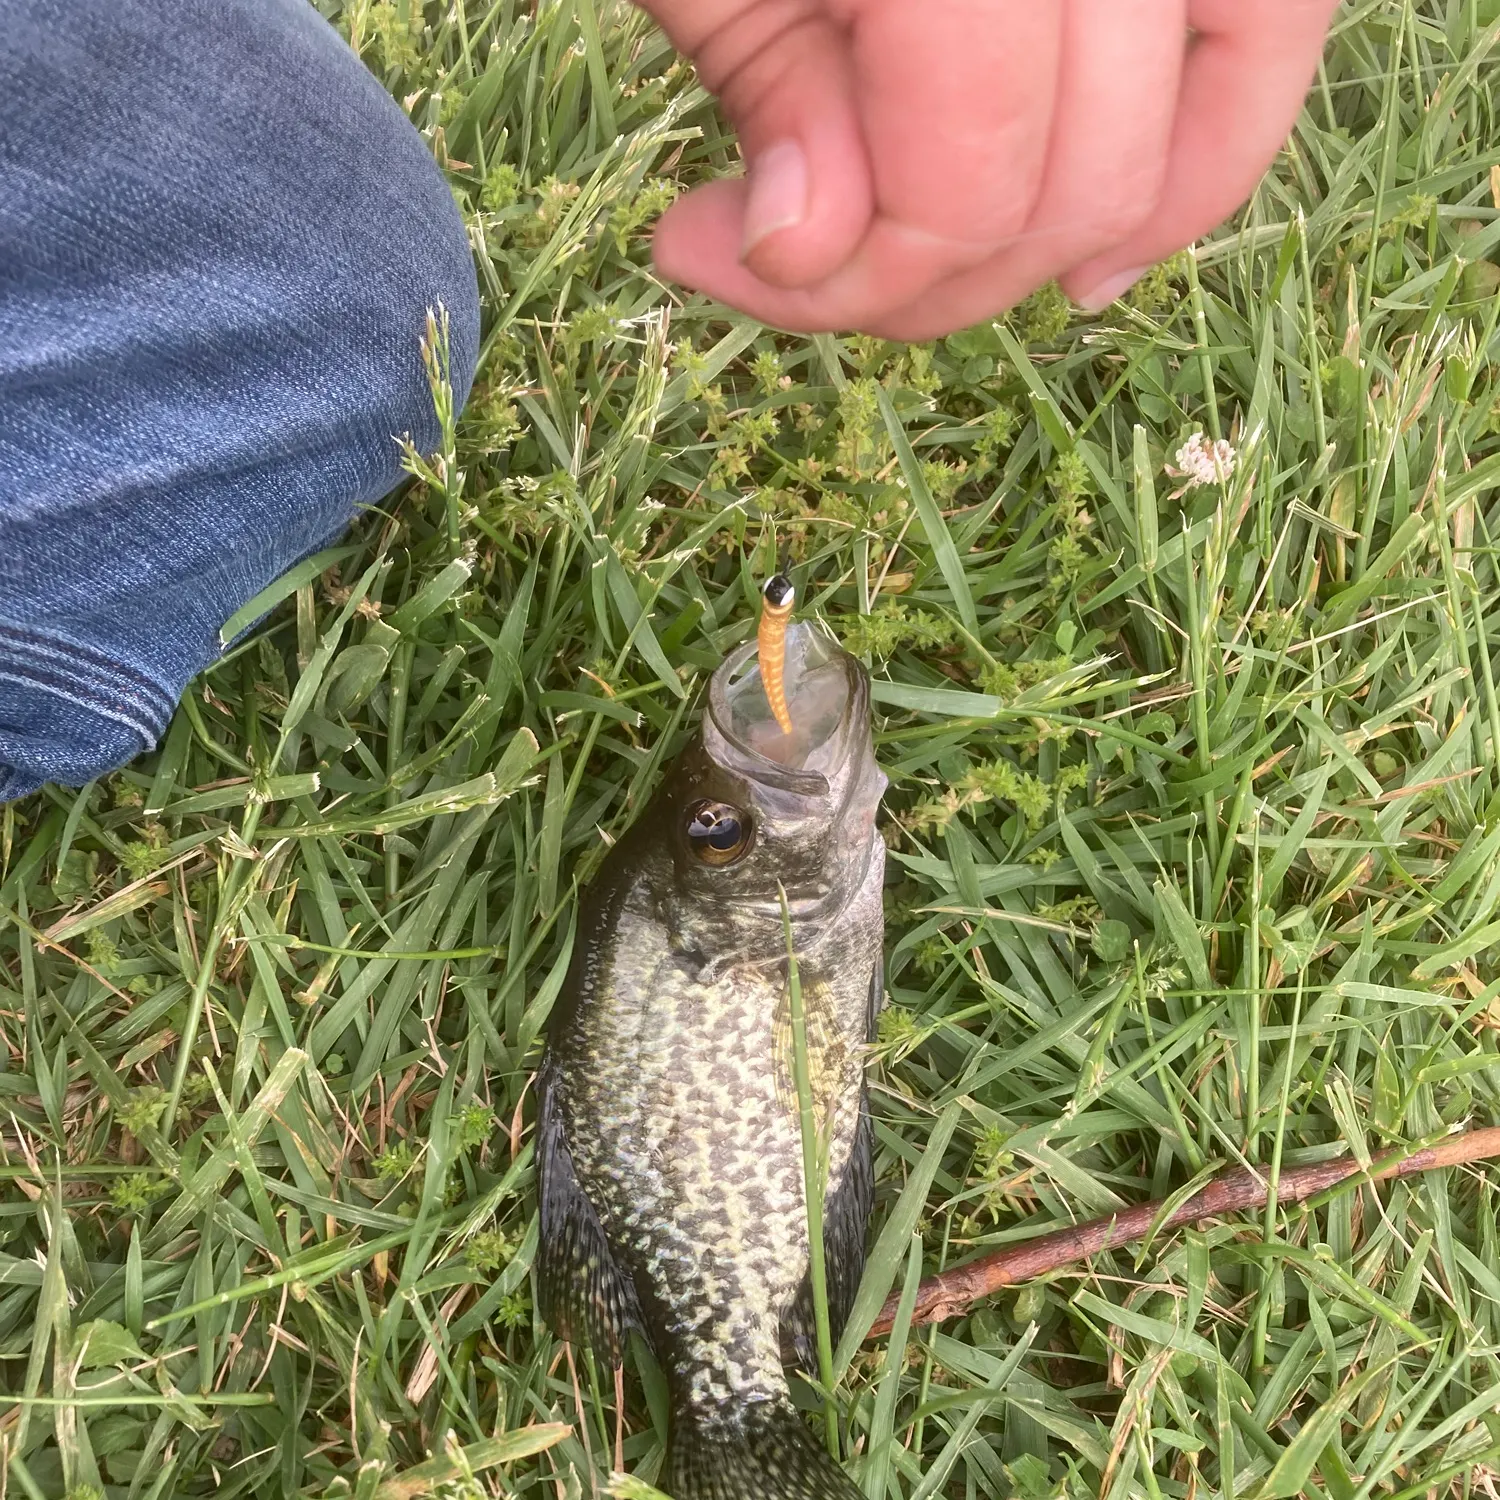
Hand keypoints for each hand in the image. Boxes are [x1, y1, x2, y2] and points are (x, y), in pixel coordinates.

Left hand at [639, 0, 1339, 338]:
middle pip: (1086, 170)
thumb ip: (779, 94)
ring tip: (935, 258)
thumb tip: (806, 250)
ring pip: (1189, 120)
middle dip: (947, 269)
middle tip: (818, 265)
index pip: (971, 151)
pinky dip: (1195, 157)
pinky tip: (1095, 252)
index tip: (754, 263)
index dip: (877, 262)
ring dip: (1055, 236)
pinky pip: (1270, 28)